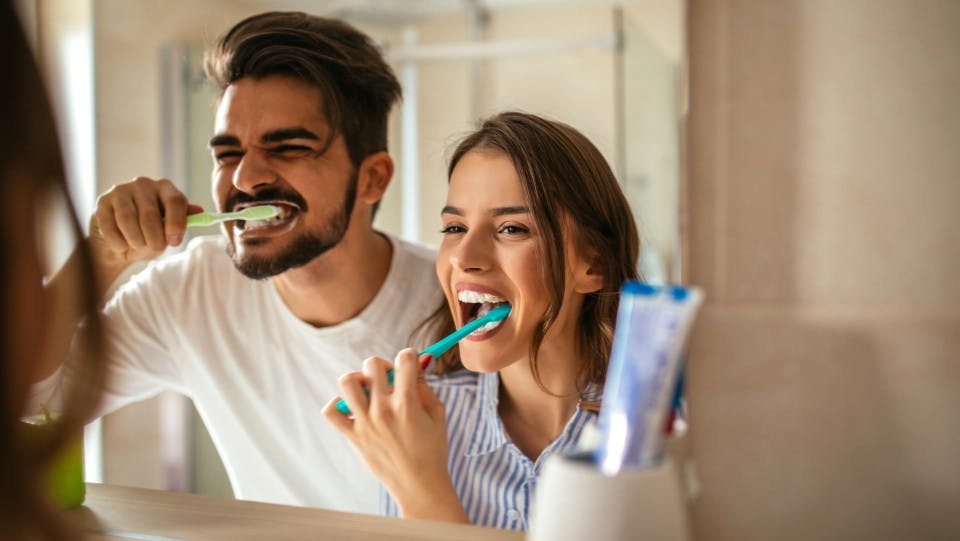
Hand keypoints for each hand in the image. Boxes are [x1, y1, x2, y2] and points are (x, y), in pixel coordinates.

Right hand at [89, 177, 201, 291]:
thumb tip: (200, 211)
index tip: (174, 242)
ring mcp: (121, 190)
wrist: (120, 243)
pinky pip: (110, 226)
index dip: (176, 223)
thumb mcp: (170, 229)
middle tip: (156, 248)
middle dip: (154, 238)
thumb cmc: (150, 234)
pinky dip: (118, 242)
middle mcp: (143, 184)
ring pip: (128, 220)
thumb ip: (183, 221)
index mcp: (166, 188)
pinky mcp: (103, 201)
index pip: (175, 201)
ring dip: (135, 240)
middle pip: (150, 215)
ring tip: (138, 246)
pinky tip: (122, 245)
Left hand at [323, 349, 467, 522]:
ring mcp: (365, 423)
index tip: (410, 363)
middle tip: (389, 379)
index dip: (410, 356)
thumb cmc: (432, 450)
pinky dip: (337, 403)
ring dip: (358, 379)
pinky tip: (352, 407)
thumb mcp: (437, 413)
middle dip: (383, 365)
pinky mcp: (353, 436)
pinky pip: (331, 411)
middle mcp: (382, 410)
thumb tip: (419, 360)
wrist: (419, 486)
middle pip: (372, 364)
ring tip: (368, 390)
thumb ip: (425, 385)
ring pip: (347, 382)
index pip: (404, 359)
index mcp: (407, 403)